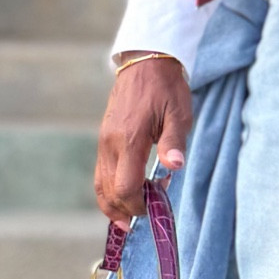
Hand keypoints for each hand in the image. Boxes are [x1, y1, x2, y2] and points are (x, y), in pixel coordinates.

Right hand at [94, 54, 192, 228]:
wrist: (145, 61)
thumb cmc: (167, 87)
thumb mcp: (179, 112)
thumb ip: (174, 141)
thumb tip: (175, 167)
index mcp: (129, 139)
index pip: (126, 187)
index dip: (139, 206)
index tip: (156, 208)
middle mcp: (110, 143)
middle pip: (108, 192)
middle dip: (126, 211)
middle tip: (147, 215)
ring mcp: (103, 141)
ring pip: (99, 185)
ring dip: (113, 205)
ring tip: (130, 217)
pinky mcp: (103, 138)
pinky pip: (100, 173)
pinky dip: (109, 190)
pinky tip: (125, 194)